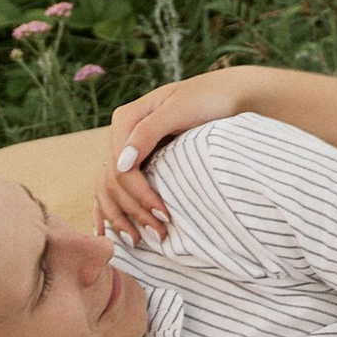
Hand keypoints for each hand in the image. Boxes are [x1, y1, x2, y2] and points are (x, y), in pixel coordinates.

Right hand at [95, 70, 260, 239]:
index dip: (140, 196)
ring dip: (120, 217)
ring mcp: (127, 149)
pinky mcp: (138, 160)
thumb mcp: (179, 110)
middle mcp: (121, 135)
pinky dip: (110, 210)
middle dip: (133, 211)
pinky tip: (107, 232)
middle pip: (113, 183)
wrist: (228, 95)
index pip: (121, 169)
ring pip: (109, 189)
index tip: (165, 216)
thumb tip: (121, 166)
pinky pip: (114, 188)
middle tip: (159, 234)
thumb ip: (148, 133)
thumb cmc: (208, 99)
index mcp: (126, 120)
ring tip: (138, 241)